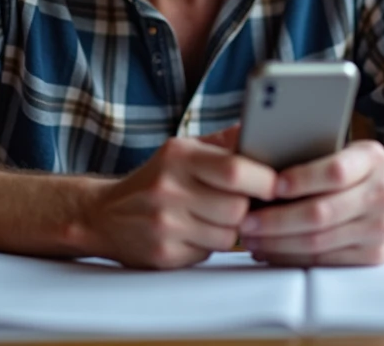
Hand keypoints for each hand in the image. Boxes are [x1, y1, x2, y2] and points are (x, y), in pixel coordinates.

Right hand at [83, 126, 277, 268]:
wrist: (104, 214)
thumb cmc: (156, 179)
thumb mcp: (184, 149)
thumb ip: (225, 142)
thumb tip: (264, 129)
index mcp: (179, 157)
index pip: (235, 171)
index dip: (265, 181)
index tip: (279, 184)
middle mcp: (169, 189)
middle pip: (237, 208)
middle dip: (248, 208)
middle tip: (245, 202)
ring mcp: (165, 224)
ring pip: (229, 235)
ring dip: (232, 229)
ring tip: (217, 216)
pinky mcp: (164, 254)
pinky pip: (210, 253)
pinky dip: (211, 244)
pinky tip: (197, 231)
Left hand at [239, 140, 383, 265]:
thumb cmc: (371, 173)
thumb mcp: (357, 153)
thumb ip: (322, 157)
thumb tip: (266, 165)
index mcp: (373, 160)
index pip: (334, 172)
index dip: (300, 179)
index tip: (270, 185)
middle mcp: (380, 195)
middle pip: (320, 213)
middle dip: (276, 220)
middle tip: (245, 220)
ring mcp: (379, 229)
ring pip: (319, 242)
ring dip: (278, 243)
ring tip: (251, 239)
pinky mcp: (374, 256)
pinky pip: (326, 261)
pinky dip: (293, 258)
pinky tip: (272, 252)